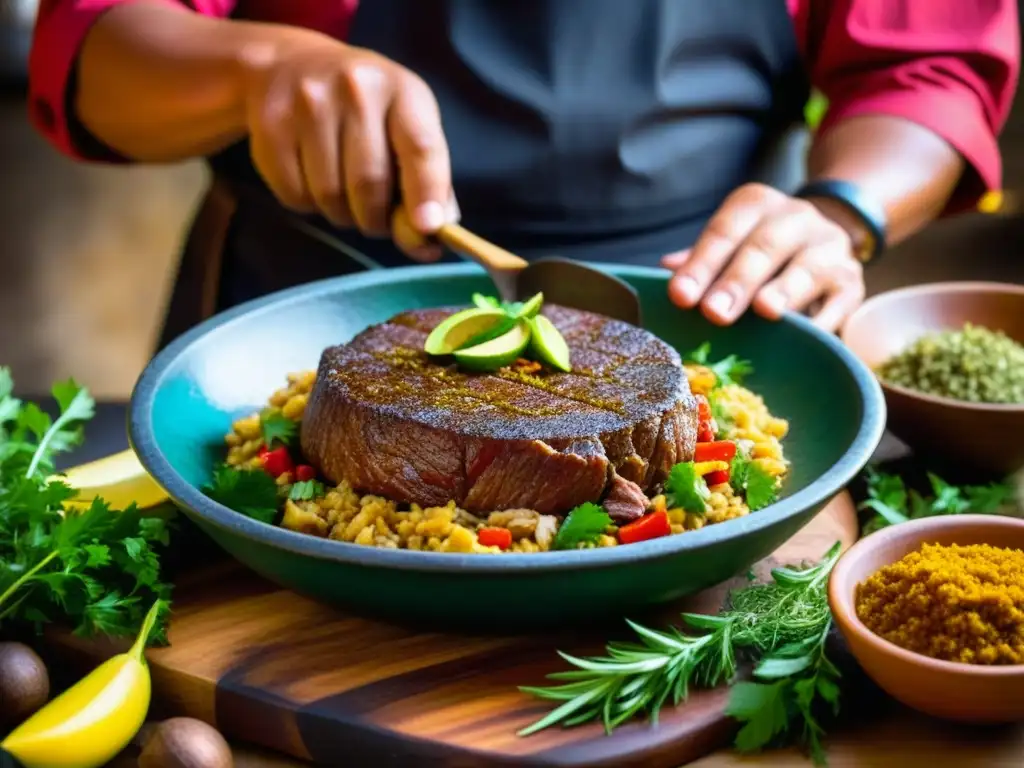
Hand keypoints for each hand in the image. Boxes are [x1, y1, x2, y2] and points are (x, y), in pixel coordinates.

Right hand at [239, 29, 455, 259]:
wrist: (289, 66)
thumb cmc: (364, 109)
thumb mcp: (405, 125)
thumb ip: (427, 179)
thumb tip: (432, 235)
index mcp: (403, 91)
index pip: (421, 148)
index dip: (426, 193)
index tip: (426, 228)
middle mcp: (356, 89)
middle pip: (370, 183)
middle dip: (376, 219)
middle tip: (375, 219)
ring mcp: (309, 103)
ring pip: (329, 196)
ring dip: (341, 213)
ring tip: (342, 192)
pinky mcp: (271, 124)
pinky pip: (294, 195)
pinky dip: (307, 203)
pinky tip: (311, 178)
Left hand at [662, 183, 865, 331]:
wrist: (827, 241)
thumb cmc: (762, 252)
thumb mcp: (731, 244)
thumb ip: (701, 258)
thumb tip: (669, 268)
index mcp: (756, 205)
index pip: (725, 230)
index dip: (701, 264)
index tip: (680, 295)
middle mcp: (796, 218)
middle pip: (764, 247)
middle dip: (737, 281)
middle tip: (714, 312)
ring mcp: (830, 247)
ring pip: (807, 267)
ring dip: (784, 291)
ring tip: (764, 311)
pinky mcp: (852, 282)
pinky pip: (838, 300)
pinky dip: (820, 320)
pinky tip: (803, 335)